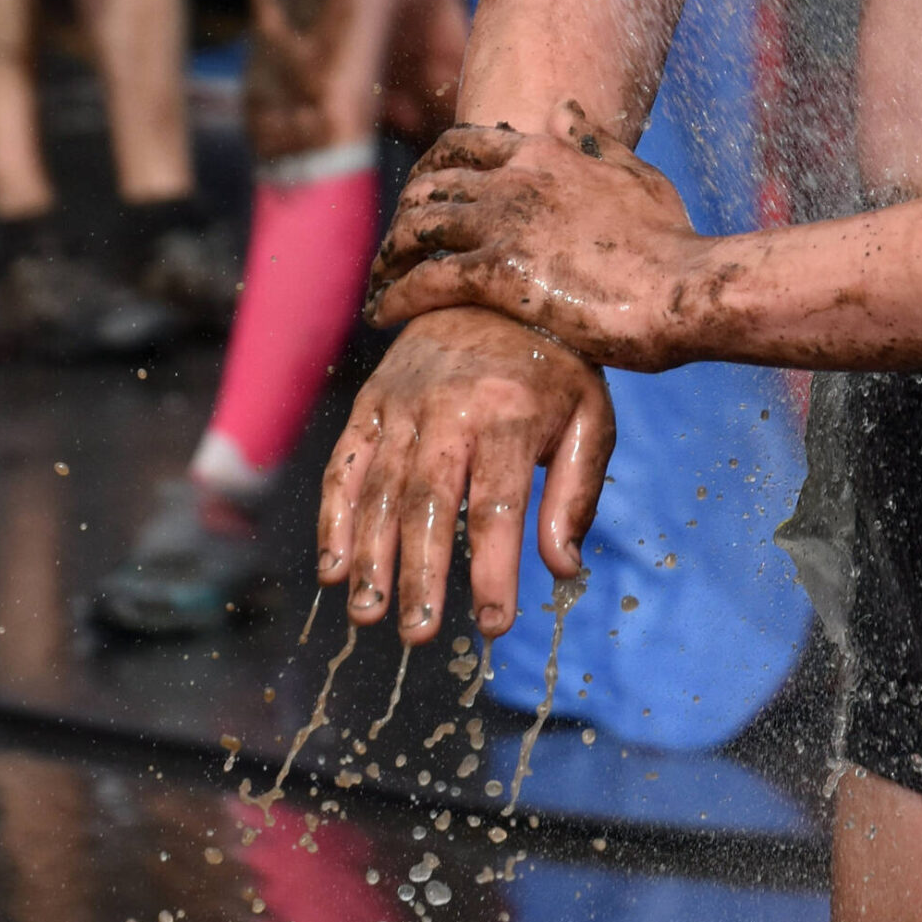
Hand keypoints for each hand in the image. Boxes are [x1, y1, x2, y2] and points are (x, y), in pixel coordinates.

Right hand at [317, 306, 614, 639]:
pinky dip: (334, 516)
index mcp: (510, 412)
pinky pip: (344, 463)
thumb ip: (575, 492)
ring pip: (381, 489)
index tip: (495, 624)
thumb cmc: (551, 365)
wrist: (492, 286)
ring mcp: (403, 402)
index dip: (495, 569)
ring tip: (369, 615)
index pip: (498, 504)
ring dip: (372, 556)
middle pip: (429, 501)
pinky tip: (332, 567)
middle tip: (420, 634)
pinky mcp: (371, 401)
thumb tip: (563, 568)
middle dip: (421, 573)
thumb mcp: (589, 415)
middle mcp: (449, 406)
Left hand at [365, 103, 706, 370]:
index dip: (430, 167)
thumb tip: (560, 106)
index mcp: (545, 153)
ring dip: (388, 254)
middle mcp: (516, 180)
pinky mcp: (500, 275)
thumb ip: (592, 140)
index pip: (463, 144)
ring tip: (378, 281)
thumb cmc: (670, 241)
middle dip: (402, 213)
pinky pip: (426, 279)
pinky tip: (382, 314)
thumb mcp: (635, 175)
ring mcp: (505, 225)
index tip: (418, 193)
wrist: (684, 288)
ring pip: (417, 228)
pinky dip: (395, 295)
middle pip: (429, 185)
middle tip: (392, 246)